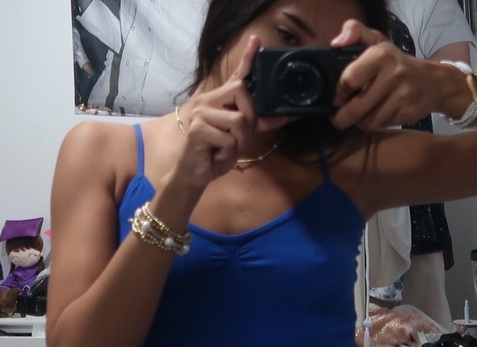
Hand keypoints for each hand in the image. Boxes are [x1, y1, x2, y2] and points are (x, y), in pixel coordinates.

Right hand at [170, 36, 287, 192]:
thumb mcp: (239, 137)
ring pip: (239, 120)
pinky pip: (228, 139)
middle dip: (249, 118)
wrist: (193, 175)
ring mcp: (201, 113)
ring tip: (225, 149)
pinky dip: (228, 152)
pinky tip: (216, 154)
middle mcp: (208, 101)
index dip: (248, 59)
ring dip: (239, 142)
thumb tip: (283, 116)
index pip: (236, 77)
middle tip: (238, 137)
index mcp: (219, 101)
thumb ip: (257, 123)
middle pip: (242, 92)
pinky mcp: (197, 129)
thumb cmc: (215, 154)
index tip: (257, 40)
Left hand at [329, 20, 445, 130]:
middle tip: (340, 117)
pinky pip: (380, 126)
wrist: (434, 82)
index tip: (338, 97)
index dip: (339, 93)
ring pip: (367, 122)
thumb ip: (356, 33)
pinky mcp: (407, 113)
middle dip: (342, 117)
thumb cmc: (396, 64)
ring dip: (359, 122)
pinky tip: (376, 115)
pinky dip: (374, 124)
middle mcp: (393, 74)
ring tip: (360, 115)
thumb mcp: (378, 42)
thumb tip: (336, 43)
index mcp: (381, 55)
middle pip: (355, 108)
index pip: (349, 80)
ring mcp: (402, 95)